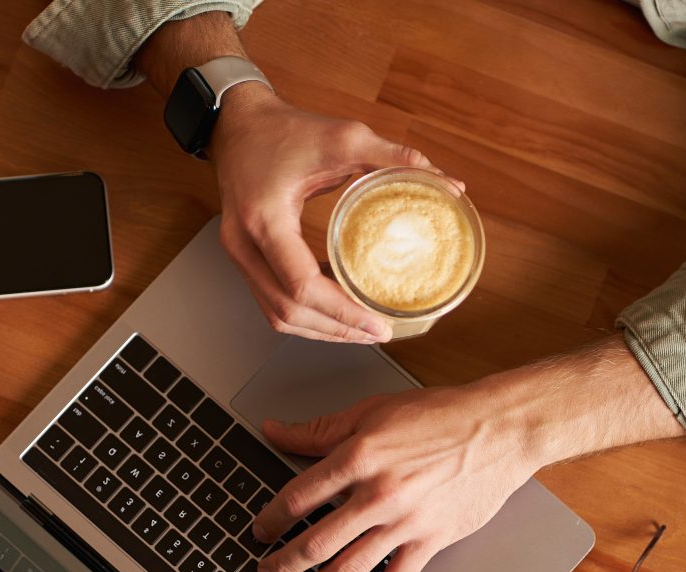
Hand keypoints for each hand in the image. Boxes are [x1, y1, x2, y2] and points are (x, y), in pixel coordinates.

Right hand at [209, 88, 448, 344]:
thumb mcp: (342, 137)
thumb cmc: (283, 130)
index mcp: (265, 218)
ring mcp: (238, 254)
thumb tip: (447, 183)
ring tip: (359, 331)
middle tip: (377, 332)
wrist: (238, 125)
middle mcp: (244, 244)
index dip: (342, 312)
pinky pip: (270, 301)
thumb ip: (392, 158)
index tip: (377, 323)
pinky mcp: (243, 258)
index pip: (302, 285)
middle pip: (287, 311)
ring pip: (276, 315)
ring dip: (319, 329)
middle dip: (336, 330)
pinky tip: (334, 312)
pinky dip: (304, 314)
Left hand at [247, 385, 536, 571]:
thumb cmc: (439, 415)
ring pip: (350, 567)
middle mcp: (378, 493)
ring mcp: (405, 521)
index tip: (260, 530)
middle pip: (317, 540)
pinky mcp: (431, 540)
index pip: (299, 496)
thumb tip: (274, 430)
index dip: (272, 518)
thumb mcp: (371, 411)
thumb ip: (319, 429)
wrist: (498, 430)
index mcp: (357, 456)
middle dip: (284, 563)